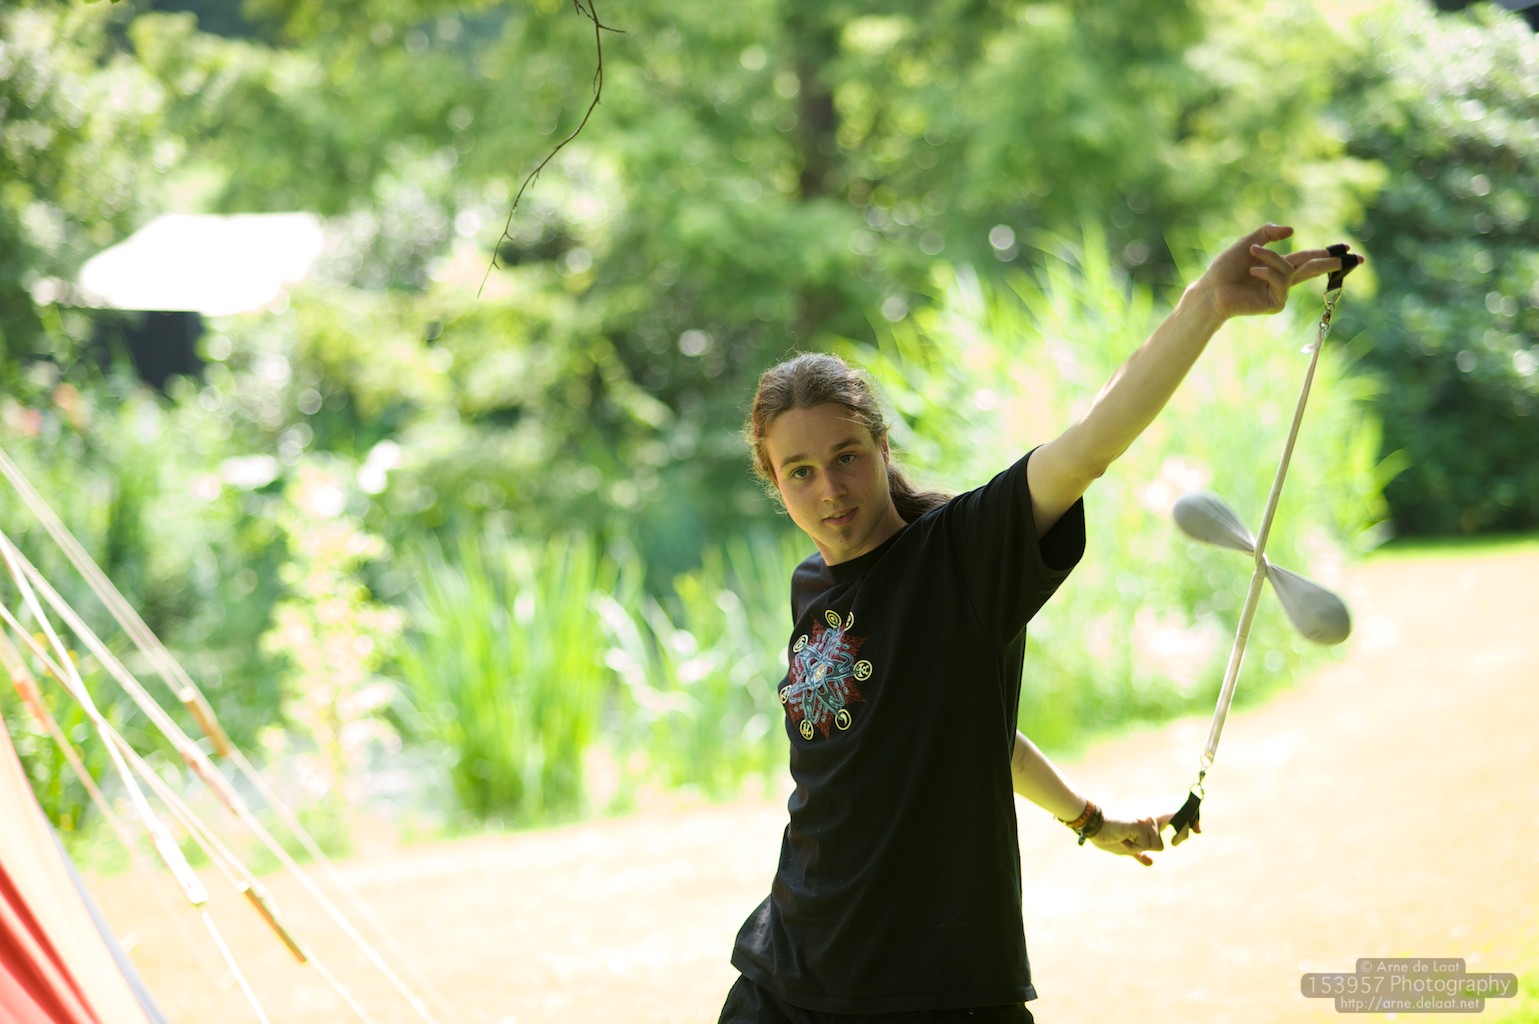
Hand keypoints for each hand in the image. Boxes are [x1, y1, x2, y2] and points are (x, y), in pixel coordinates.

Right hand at [1087, 811, 1198, 865]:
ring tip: (1124, 839)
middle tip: (1179, 834)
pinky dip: (1132, 847)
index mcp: (1150, 825)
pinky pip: (1146, 846)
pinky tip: (1123, 838)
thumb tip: (1151, 863)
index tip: (1199, 830)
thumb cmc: (1108, 837)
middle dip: (1180, 834)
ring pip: (1157, 846)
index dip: (1188, 822)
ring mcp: (1146, 822)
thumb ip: (1140, 854)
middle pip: (1175, 831)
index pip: (1173, 820)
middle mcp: (1151, 820)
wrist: (1094, 827)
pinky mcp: (1141, 825)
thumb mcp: (1127, 850)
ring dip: (1138, 848)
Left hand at [1190, 224, 1357, 320]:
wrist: (1211, 288)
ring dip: (1271, 257)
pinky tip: (1253, 272)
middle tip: (1355, 258)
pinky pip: (1280, 281)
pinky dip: (1267, 272)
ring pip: (1290, 270)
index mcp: (1279, 265)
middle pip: (1313, 268)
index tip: (1348, 250)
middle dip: (1332, 262)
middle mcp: (1283, 279)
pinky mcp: (1275, 303)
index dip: (1326, 253)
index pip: (1308, 258)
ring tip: (1252, 253)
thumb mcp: (1248, 242)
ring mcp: (1280, 292)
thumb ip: (1269, 233)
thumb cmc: (1226, 268)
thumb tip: (1293, 231)